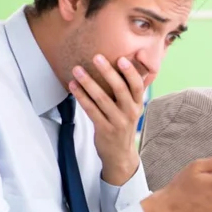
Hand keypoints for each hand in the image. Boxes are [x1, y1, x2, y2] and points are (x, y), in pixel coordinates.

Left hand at [69, 55, 142, 185]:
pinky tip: (73, 86)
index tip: (121, 59)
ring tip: (77, 69)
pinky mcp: (104, 129)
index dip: (130, 72)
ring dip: (88, 82)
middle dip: (107, 71)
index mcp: (138, 105)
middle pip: (120, 89)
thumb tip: (126, 65)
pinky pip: (91, 110)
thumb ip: (129, 91)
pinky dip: (81, 97)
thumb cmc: (123, 126)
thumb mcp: (132, 109)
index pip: (137, 86)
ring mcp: (117, 122)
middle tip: (96, 57)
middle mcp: (130, 112)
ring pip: (102, 99)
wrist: (120, 155)